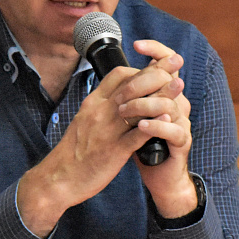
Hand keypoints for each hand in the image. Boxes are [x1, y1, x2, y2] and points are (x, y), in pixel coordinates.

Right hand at [18, 40, 194, 234]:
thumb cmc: (74, 150)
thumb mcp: (85, 120)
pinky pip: (136, 135)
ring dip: (161, 94)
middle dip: (156, 71)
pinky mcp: (113, 151)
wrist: (58, 178)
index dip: (140, 68)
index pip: (117, 75)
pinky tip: (169, 118)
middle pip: (131, 84)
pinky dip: (153, 125)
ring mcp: (107, 131)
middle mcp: (100, 112)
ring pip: (137, 105)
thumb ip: (101, 107)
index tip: (156, 67)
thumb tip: (119, 96)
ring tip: (180, 85)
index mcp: (93, 103)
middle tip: (176, 61)